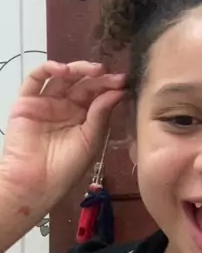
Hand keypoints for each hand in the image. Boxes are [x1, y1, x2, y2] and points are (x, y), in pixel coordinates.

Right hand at [0, 61, 126, 211]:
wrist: (35, 184)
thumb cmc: (66, 167)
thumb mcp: (91, 140)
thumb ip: (101, 114)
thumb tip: (118, 90)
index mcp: (84, 116)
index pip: (97, 94)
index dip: (109, 85)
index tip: (123, 80)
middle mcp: (65, 106)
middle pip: (82, 83)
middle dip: (98, 76)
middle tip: (110, 73)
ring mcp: (46, 102)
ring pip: (62, 77)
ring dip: (77, 68)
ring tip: (92, 70)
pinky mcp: (26, 101)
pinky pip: (35, 79)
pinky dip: (47, 69)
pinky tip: (63, 70)